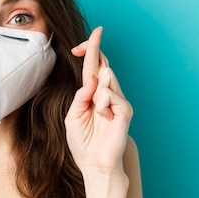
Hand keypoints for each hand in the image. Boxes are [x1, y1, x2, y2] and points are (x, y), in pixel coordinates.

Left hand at [65, 27, 132, 177]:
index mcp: (93, 95)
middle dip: (94, 49)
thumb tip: (94, 76)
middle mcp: (107, 94)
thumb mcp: (73, 115)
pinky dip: (102, 104)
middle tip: (96, 37)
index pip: (94, 67)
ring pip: (106, 78)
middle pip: (102, 64)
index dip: (93, 49)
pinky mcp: (125, 110)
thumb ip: (81, 95)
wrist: (94, 165)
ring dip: (96, 92)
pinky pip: (110, 94)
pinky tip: (103, 118)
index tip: (95, 33)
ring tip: (97, 113)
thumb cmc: (83, 143)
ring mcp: (118, 101)